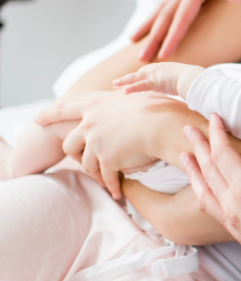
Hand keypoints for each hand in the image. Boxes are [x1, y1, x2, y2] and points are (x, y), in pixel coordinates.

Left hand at [36, 91, 172, 199]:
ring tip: (105, 180)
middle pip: (70, 143)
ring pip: (86, 164)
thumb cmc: (158, 107)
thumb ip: (122, 94)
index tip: (37, 119)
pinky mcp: (108, 159)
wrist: (164, 125)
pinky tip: (117, 192)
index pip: (65, 108)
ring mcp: (97, 142)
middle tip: (75, 161)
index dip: (50, 113)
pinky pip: (106, 177)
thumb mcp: (135, 94)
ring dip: (96, 174)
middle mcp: (91, 123)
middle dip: (73, 155)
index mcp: (96, 104)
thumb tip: (120, 87)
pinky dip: (112, 185)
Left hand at [113, 62, 204, 98]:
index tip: (129, 82)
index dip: (137, 78)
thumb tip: (185, 91)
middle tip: (115, 84)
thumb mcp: (185, 81)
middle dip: (127, 79)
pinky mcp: (156, 82)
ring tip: (114, 85)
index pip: (147, 73)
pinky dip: (132, 88)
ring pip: (135, 78)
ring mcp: (155, 74)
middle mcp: (157, 69)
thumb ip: (181, 84)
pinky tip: (124, 92)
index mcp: (163, 68)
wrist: (196, 78)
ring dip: (124, 81)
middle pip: (138, 74)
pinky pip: (141, 86)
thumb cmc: (194, 80)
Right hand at [132, 0, 240, 60]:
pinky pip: (173, 3)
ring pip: (165, 7)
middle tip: (140, 59)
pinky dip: (160, 15)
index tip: (165, 55)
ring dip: (150, 26)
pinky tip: (155, 24)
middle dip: (154, 37)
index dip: (174, 35)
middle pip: (167, 13)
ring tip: (134, 42)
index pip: (184, 14)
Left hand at [182, 116, 240, 280]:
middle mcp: (233, 206)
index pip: (224, 155)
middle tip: (189, 129)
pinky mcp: (236, 232)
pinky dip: (201, 191)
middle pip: (208, 170)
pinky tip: (204, 190)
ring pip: (204, 190)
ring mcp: (232, 221)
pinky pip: (210, 206)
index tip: (213, 118)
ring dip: (194, 170)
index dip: (217, 134)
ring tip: (186, 157)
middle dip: (198, 147)